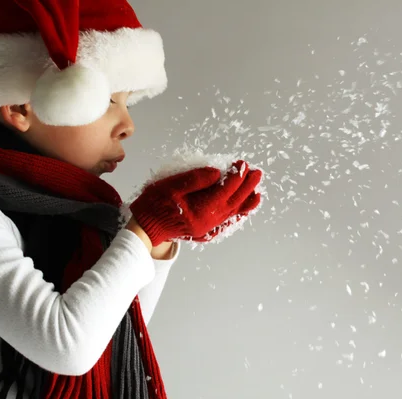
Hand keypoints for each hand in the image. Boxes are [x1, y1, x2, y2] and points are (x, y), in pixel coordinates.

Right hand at [130, 161, 261, 245]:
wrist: (145, 227)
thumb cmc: (154, 204)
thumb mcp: (170, 185)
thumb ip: (195, 179)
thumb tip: (218, 172)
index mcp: (199, 211)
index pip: (224, 191)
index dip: (236, 176)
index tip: (242, 163)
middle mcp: (207, 222)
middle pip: (233, 202)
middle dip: (246, 187)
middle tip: (257, 172)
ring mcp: (207, 229)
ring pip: (233, 213)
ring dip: (245, 200)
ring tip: (257, 190)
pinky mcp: (205, 231)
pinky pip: (227, 221)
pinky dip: (238, 213)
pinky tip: (244, 207)